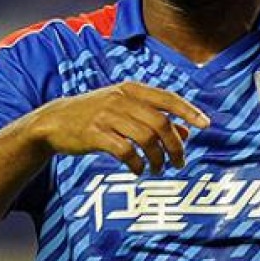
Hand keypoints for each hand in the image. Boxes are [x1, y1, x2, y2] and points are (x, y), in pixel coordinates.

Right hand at [27, 81, 209, 173]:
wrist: (53, 121)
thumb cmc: (95, 115)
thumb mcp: (124, 109)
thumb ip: (154, 117)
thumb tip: (186, 132)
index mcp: (131, 90)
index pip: (168, 98)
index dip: (189, 111)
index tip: (206, 125)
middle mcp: (121, 100)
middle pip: (161, 123)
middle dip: (175, 146)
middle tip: (180, 162)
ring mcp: (107, 116)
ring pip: (146, 138)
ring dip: (158, 158)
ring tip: (158, 169)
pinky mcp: (94, 134)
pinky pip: (125, 151)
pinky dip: (137, 163)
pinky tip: (139, 169)